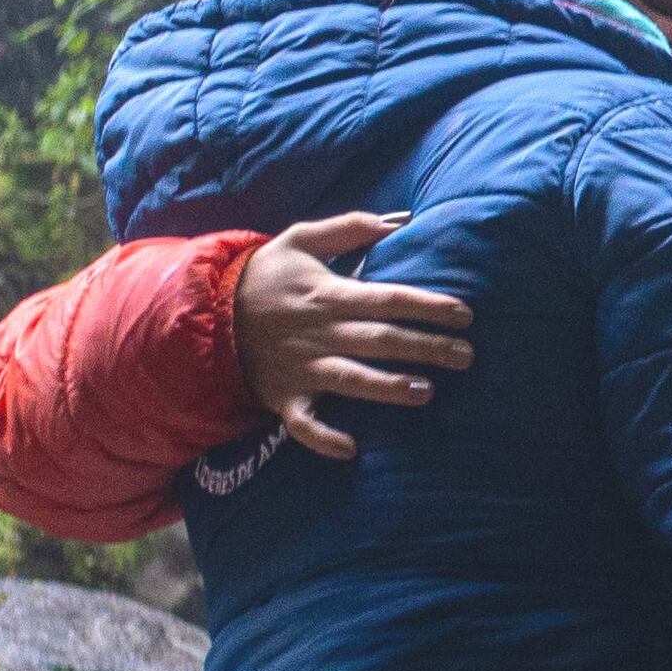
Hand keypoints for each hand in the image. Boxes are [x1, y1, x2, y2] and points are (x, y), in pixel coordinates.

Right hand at [238, 211, 477, 459]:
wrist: (204, 309)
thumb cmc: (265, 274)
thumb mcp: (300, 239)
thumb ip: (349, 227)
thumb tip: (397, 221)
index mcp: (328, 295)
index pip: (389, 299)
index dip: (428, 306)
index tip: (465, 314)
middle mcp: (319, 333)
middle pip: (381, 340)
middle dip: (426, 348)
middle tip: (467, 355)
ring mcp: (302, 367)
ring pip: (351, 379)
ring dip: (388, 386)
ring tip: (427, 392)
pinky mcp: (284, 396)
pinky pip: (302, 422)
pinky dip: (322, 437)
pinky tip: (351, 449)